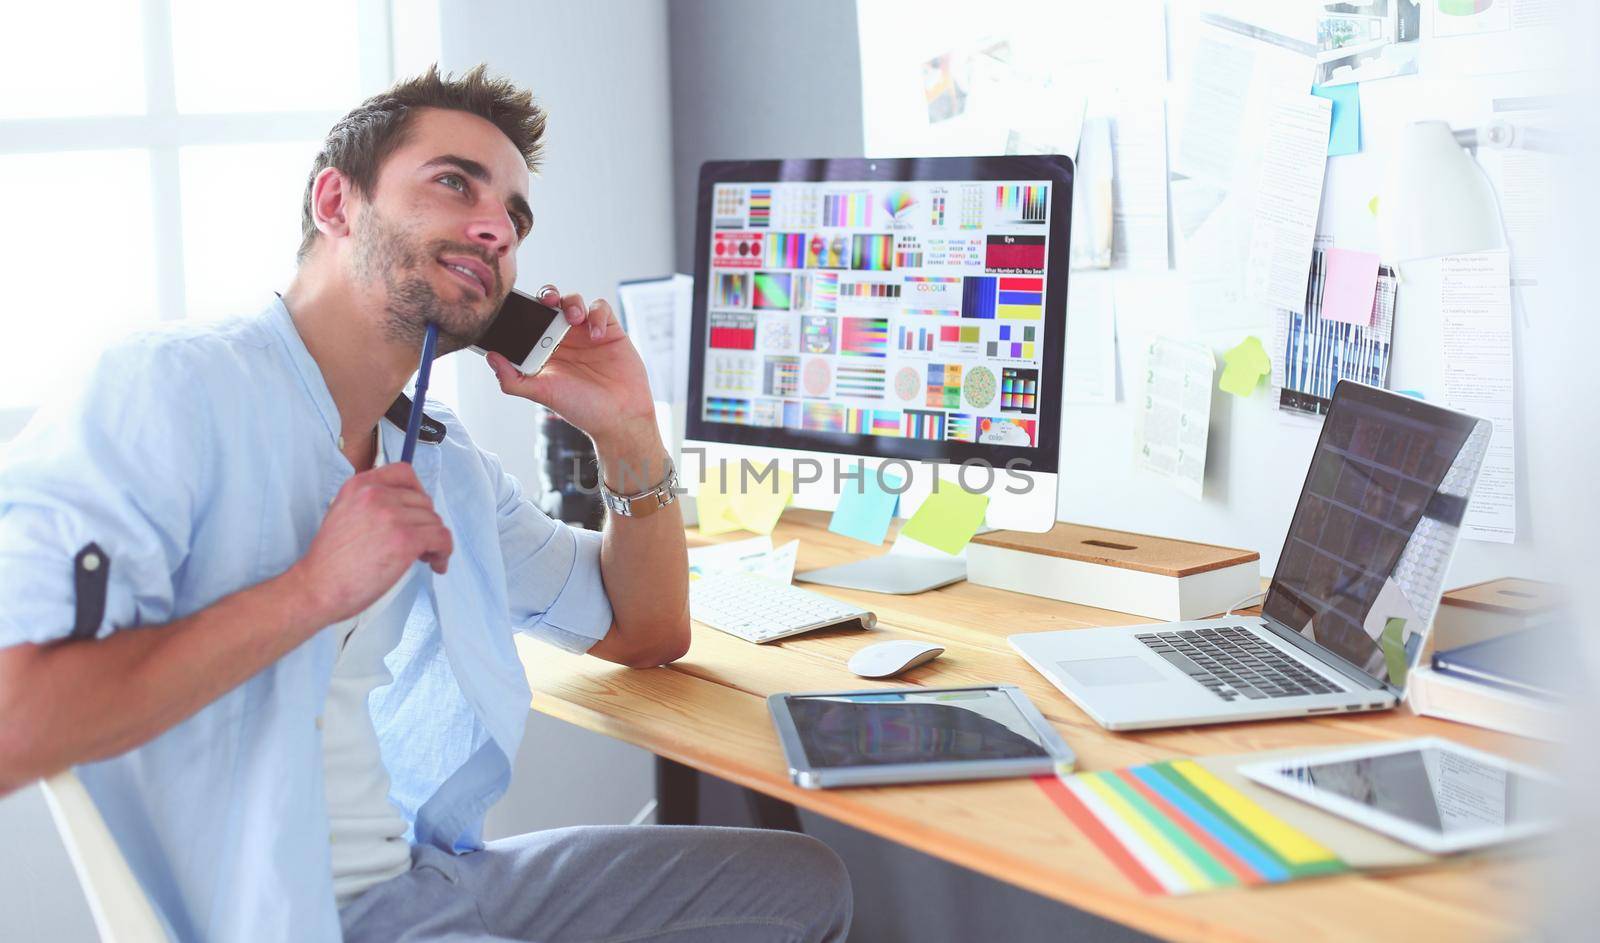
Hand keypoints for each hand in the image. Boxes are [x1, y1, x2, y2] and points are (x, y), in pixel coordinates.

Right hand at [286, 463, 452, 624]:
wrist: (317, 587)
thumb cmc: (329, 562)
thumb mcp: (343, 514)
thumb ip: (370, 504)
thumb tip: (404, 509)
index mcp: (359, 485)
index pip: (403, 472)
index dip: (418, 491)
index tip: (418, 510)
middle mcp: (377, 494)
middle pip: (423, 501)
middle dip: (425, 522)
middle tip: (420, 543)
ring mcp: (392, 515)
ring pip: (434, 521)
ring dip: (435, 540)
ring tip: (426, 557)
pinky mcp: (406, 540)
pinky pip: (441, 538)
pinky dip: (444, 552)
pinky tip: (436, 564)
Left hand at [484, 284, 655, 450]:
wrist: (621, 417)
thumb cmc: (582, 408)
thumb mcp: (543, 393)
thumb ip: (513, 379)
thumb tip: (490, 357)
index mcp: (545, 350)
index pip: (529, 321)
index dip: (522, 310)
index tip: (516, 306)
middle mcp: (564, 339)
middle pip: (551, 304)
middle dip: (547, 296)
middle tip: (546, 302)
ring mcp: (587, 332)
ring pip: (574, 301)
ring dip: (571, 303)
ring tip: (573, 318)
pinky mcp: (609, 330)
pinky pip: (600, 308)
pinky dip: (596, 315)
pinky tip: (595, 334)